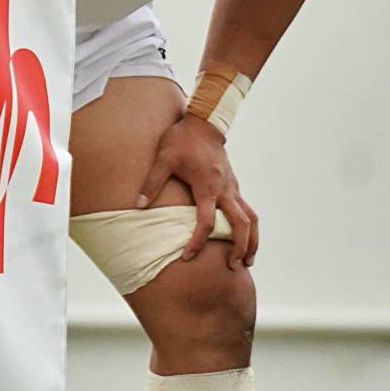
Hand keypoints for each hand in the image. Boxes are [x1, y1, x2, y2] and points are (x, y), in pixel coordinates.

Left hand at [134, 115, 259, 268]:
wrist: (203, 123)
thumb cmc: (181, 140)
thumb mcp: (163, 158)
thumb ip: (151, 183)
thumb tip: (138, 206)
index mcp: (207, 186)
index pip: (207, 222)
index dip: (197, 242)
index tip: (187, 256)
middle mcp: (225, 190)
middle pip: (242, 224)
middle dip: (240, 248)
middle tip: (233, 267)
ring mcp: (233, 187)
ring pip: (251, 218)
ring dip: (251, 241)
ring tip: (247, 261)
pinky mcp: (234, 185)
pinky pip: (248, 210)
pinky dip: (249, 228)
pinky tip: (243, 240)